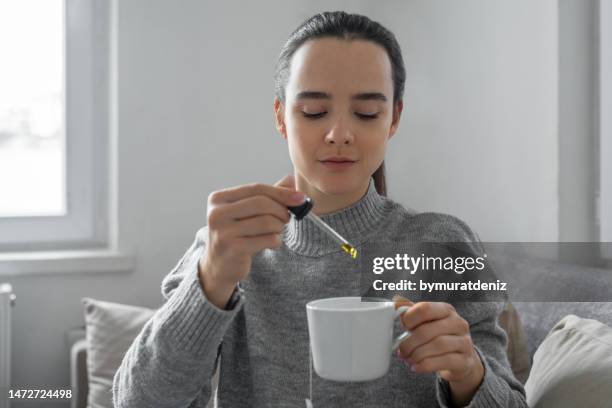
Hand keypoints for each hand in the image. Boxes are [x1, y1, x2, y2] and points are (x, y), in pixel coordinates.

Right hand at [198, 175, 304, 307]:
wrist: (219, 266)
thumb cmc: (236, 234)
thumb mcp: (247, 211)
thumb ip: (268, 195)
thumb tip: (291, 179)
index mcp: (218, 198)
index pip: (256, 188)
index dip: (281, 192)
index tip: (300, 198)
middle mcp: (216, 213)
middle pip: (262, 203)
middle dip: (281, 210)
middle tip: (286, 218)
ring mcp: (223, 232)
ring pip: (267, 222)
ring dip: (279, 227)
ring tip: (276, 231)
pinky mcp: (233, 249)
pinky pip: (267, 239)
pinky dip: (276, 240)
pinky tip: (271, 243)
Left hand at [394, 296, 483, 405]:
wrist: (460, 361)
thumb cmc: (438, 337)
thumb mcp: (425, 322)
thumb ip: (411, 311)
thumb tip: (396, 301)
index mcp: (446, 310)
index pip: (425, 308)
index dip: (409, 318)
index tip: (403, 327)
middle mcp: (458, 323)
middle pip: (428, 330)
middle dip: (410, 342)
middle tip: (401, 351)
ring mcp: (464, 342)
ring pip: (437, 345)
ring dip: (417, 354)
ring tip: (408, 359)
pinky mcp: (465, 361)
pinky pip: (444, 361)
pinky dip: (426, 365)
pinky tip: (416, 367)